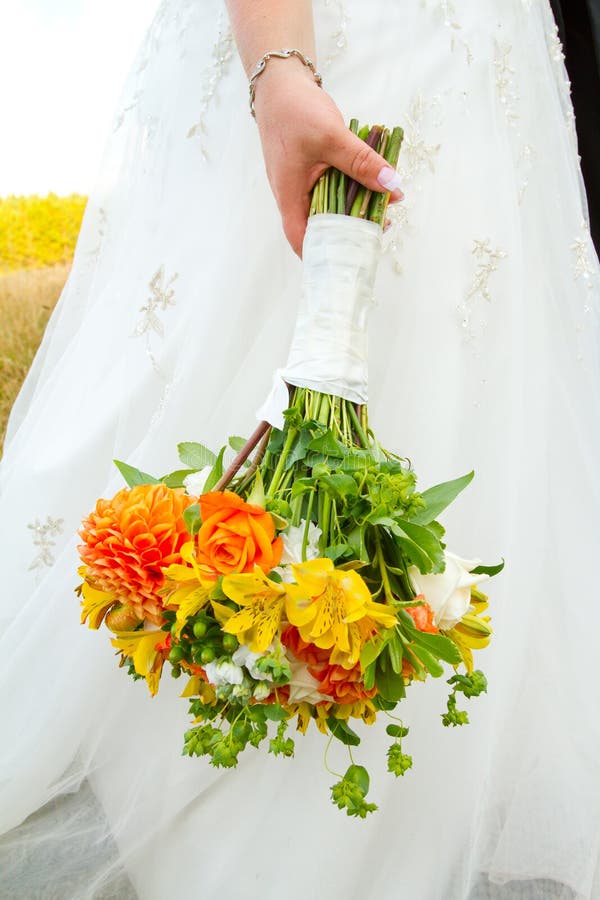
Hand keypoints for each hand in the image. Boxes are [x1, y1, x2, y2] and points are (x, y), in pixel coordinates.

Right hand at [253, 60, 402, 256]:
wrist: (280, 82)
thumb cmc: (295, 110)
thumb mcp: (332, 137)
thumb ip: (362, 162)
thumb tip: (393, 186)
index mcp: (290, 195)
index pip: (301, 238)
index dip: (321, 255)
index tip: (347, 262)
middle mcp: (294, 195)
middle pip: (320, 226)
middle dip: (349, 232)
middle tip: (380, 229)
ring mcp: (303, 183)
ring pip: (330, 206)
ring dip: (354, 209)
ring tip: (383, 207)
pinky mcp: (312, 171)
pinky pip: (333, 188)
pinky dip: (351, 189)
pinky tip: (372, 184)